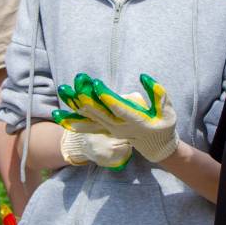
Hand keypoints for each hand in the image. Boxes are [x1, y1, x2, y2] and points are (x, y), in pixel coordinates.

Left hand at [53, 73, 178, 162]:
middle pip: (99, 112)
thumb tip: (144, 76)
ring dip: (75, 105)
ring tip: (63, 92)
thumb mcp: (167, 111)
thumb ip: (158, 94)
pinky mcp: (104, 129)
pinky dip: (72, 121)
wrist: (156, 147)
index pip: (118, 109)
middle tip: (75, 82)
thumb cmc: (164, 126)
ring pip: (89, 117)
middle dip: (86, 97)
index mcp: (136, 121)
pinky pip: (86, 125)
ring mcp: (110, 129)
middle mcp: (119, 127)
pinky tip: (57, 115)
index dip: (106, 97)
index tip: (95, 84)